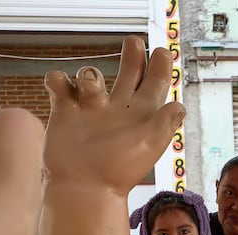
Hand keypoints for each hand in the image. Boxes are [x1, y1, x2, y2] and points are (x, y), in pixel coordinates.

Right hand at [42, 36, 184, 192]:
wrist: (84, 188)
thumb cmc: (118, 170)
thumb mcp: (149, 144)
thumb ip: (165, 122)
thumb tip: (179, 105)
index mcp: (142, 114)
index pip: (155, 83)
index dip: (160, 66)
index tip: (161, 52)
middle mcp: (118, 109)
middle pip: (129, 72)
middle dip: (133, 55)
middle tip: (133, 42)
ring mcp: (91, 110)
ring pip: (91, 75)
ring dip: (90, 75)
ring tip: (90, 94)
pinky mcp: (66, 114)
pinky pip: (60, 86)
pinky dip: (57, 80)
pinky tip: (60, 86)